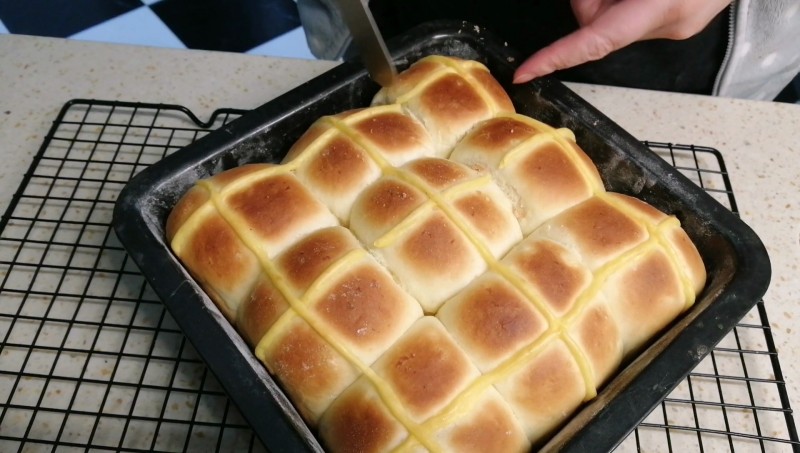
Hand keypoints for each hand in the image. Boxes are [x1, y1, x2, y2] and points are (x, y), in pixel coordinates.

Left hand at [512, 0, 731, 83]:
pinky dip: (629, 1)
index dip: (555, 57)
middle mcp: (670, 24)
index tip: (525, 72)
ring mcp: (680, 25)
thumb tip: (583, 5)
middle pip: (597, 22)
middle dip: (590, 0)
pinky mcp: (684, 20)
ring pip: (615, 17)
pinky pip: (635, 13)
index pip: (594, 41)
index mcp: (660, 8)